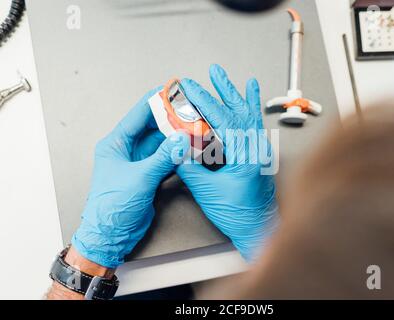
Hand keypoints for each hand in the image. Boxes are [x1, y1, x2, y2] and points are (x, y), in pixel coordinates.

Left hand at [72, 88, 190, 267]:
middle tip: (191, 110)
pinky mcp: (148, 175)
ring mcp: (139, 163)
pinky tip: (189, 148)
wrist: (110, 235)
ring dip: (177, 137)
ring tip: (195, 128)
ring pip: (161, 143)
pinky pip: (166, 158)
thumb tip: (181, 139)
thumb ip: (163, 157)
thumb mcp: (140, 178)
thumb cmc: (112, 208)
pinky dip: (177, 154)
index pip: (138, 115)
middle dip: (172, 119)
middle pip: (152, 127)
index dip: (156, 101)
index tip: (172, 89)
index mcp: (116, 144)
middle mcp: (127, 150)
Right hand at [177, 64, 278, 261]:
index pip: (222, 120)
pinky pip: (253, 126)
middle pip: (239, 111)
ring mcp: (259, 150)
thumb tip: (176, 149)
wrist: (258, 228)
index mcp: (246, 155)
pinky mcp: (257, 154)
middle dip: (224, 90)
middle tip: (214, 71)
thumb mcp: (207, 192)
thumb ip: (190, 168)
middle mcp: (256, 149)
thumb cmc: (237, 214)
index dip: (204, 101)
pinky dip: (251, 109)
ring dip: (237, 95)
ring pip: (248, 116)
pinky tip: (251, 97)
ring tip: (230, 78)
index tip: (190, 87)